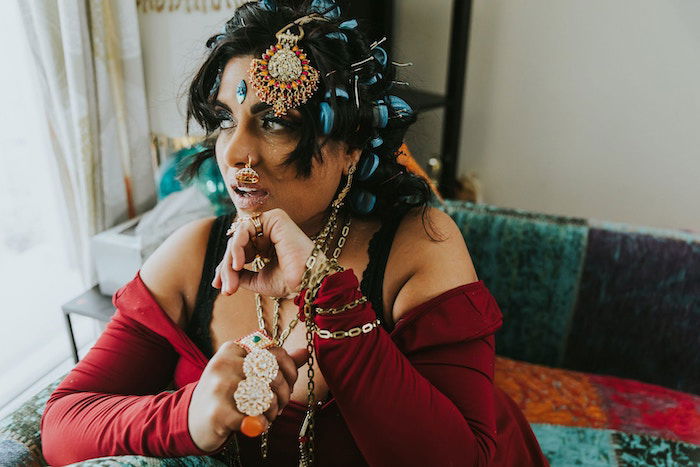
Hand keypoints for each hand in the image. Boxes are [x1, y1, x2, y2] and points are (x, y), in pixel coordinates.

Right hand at [188, 341, 308, 451]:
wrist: (193, 418)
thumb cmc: (227, 392)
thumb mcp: (246, 372)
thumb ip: (275, 362)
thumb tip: (305, 352)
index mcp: (232, 348)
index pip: (274, 352)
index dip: (289, 369)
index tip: (288, 382)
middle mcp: (224, 363)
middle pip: (272, 374)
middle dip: (284, 392)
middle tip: (281, 404)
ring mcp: (218, 387)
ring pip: (265, 396)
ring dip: (273, 410)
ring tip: (268, 414)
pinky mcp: (217, 412)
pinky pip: (253, 418)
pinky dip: (261, 424)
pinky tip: (256, 424)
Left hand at [212, 208, 314, 297]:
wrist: (306, 283)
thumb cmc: (289, 283)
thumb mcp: (258, 280)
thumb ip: (241, 275)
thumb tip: (223, 275)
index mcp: (266, 245)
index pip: (239, 252)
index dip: (227, 268)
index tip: (219, 286)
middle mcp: (269, 232)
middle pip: (236, 245)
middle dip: (227, 267)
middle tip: (226, 288)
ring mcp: (272, 223)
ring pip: (238, 238)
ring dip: (230, 260)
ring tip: (233, 279)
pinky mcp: (275, 218)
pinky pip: (245, 228)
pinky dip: (238, 247)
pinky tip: (239, 264)